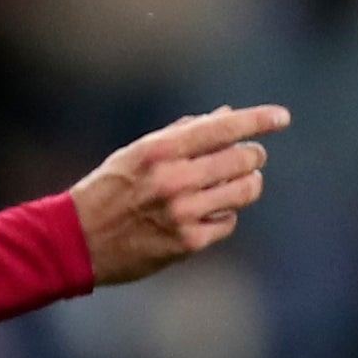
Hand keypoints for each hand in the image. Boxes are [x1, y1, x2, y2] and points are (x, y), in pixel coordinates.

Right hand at [74, 104, 287, 285]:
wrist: (75, 241)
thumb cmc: (108, 190)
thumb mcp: (137, 153)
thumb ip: (182, 133)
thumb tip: (226, 115)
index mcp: (160, 151)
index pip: (223, 128)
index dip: (259, 119)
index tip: (282, 117)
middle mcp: (174, 180)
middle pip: (245, 159)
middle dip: (251, 156)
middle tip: (247, 158)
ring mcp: (183, 213)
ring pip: (247, 190)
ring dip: (247, 184)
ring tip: (233, 185)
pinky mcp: (188, 243)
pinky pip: (229, 221)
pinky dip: (223, 215)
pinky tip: (204, 215)